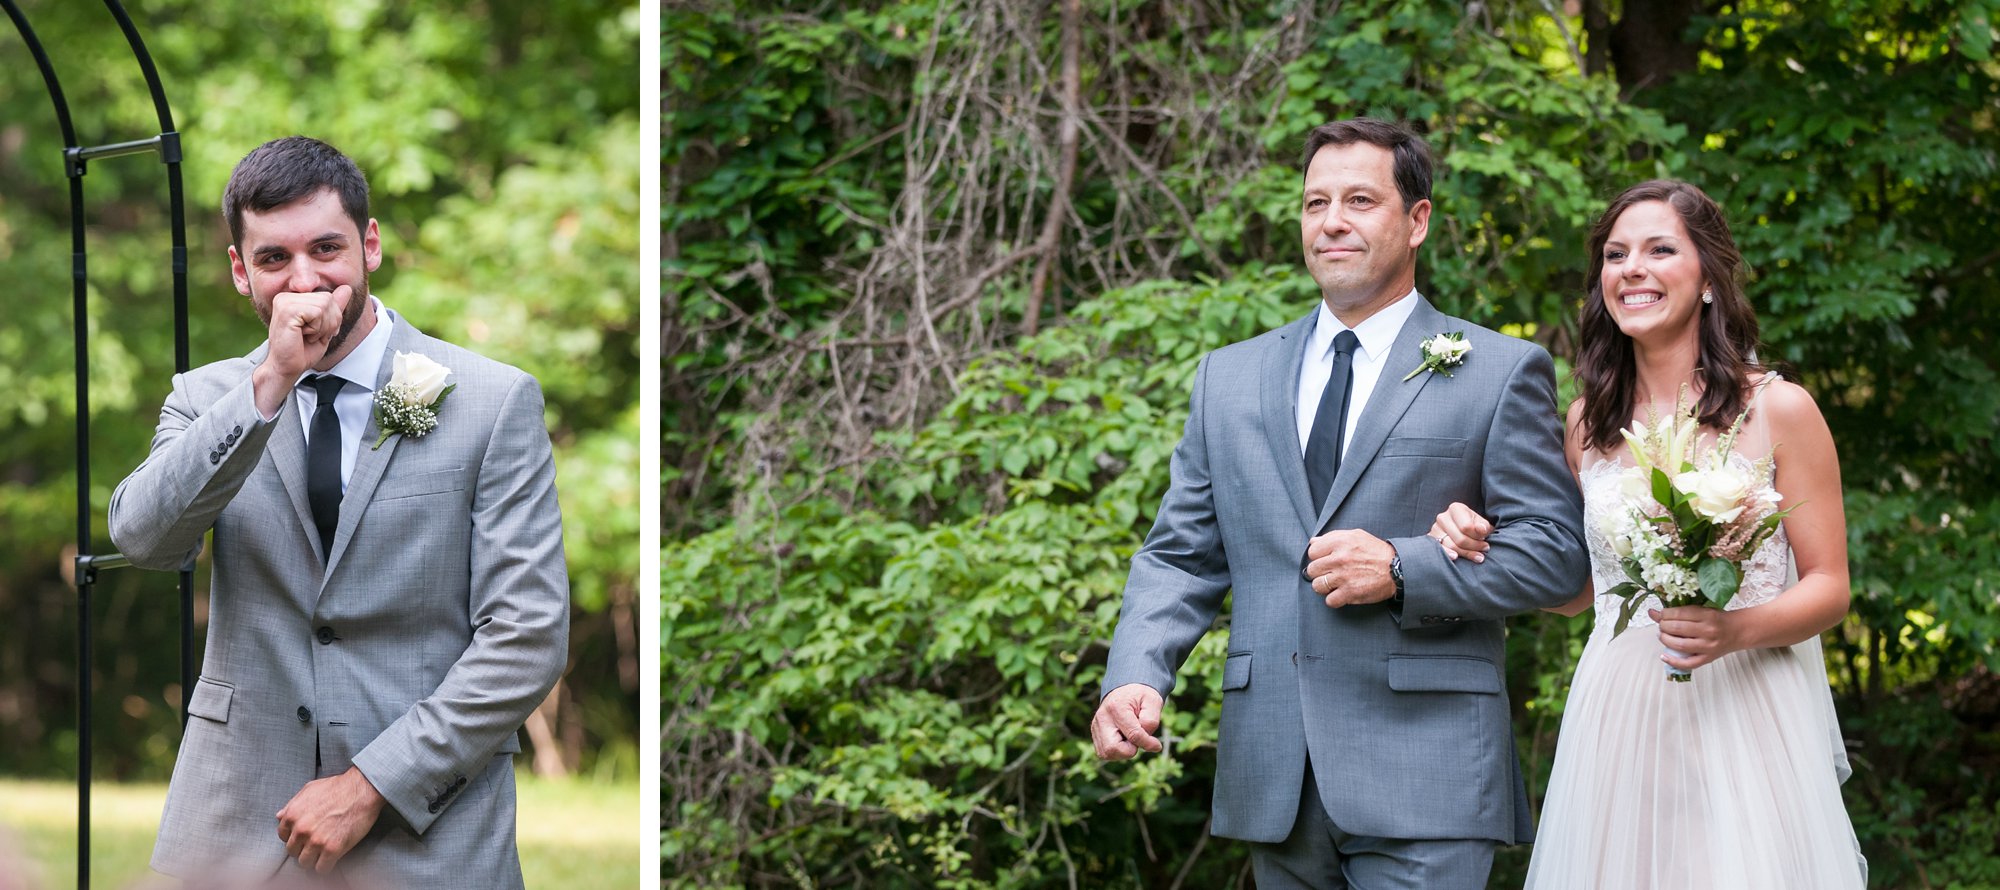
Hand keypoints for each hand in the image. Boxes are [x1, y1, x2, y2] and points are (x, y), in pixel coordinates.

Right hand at [252, 285, 352, 415]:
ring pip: (325, 305)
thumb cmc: (302, 350)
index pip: (328, 296)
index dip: (331, 318)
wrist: (287, 368)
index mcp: (293, 298)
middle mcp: (286, 296)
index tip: (317, 331)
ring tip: (307, 336)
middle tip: (311, 335)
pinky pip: (317, 313)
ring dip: (322, 327)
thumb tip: (346, 288)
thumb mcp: (325, 326)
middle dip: (329, 322)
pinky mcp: (287, 311)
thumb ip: (334, 306)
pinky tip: (302, 335)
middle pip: (328, 299)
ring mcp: (285, 302)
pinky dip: (316, 328)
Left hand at [275, 765, 384, 872]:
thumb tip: (279, 816)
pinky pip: (322, 868)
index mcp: (293, 815)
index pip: (283, 837)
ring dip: (313, 859)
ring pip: (305, 862)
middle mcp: (301, 829)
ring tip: (322, 853)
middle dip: (303, 849)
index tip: (303, 837)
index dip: (295, 837)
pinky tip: (331, 859)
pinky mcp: (333, 849)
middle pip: (293, 852)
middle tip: (315, 845)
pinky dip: (326, 866)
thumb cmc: (338, 787)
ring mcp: (316, 840)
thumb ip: (292, 805)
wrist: (362, 789)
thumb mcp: (309, 790)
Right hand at [1090, 683, 1163, 759]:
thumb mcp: (1153, 701)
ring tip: (1130, 737)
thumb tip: (1148, 743)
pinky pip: (1104, 753)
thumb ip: (1151, 721)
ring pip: (1107, 753)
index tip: (1156, 745)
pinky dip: (1116, 752)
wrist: (1126, 689)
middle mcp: (1102, 718)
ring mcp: (1096, 726)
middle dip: (1130, 750)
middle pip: (1112, 748)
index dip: (1147, 743)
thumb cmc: (1140, 695)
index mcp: (1116, 707)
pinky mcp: (1095, 733)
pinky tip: (1123, 740)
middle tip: (1138, 739)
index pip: (1133, 735)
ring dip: (1123, 751)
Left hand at [1301, 529, 1395, 606]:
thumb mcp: (1355, 536)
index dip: (1318, 557)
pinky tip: (1341, 593)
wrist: (1397, 568)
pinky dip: (1334, 599)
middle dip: (1320, 573)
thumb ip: (1332, 537)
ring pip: (1317, 586)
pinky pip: (1329, 600)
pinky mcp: (1350, 593)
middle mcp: (1339, 559)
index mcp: (1339, 542)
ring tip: (1335, 584)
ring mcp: (1344, 577)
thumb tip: (1313, 542)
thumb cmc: (1376, 551)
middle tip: (1330, 573)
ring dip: (1325, 587)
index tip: (1325, 560)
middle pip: (1312, 570)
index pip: (1312, 552)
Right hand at [1428, 502, 1491, 562]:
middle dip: (1474, 546)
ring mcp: (1435, 529)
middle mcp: (1442, 517)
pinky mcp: (1431, 540)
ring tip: (1478, 556)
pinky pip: (1441, 550)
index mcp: (1455, 508)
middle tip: (1484, 549)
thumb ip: (1483, 526)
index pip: (1466, 527)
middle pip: (1460, 538)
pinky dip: (1448, 554)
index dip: (1477, 536)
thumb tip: (1481, 529)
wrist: (1462, 530)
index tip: (1485, 539)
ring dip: (1467, 553)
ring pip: (1452, 546)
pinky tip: (1456, 557)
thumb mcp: (1481, 523)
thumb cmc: (1474, 525)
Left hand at [1651, 606, 1745, 671]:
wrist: (1739, 631)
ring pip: (1679, 645)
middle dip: (1663, 626)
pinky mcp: (1708, 658)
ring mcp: (1708, 646)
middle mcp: (1708, 631)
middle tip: (1661, 625)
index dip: (1665, 614)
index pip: (1679, 614)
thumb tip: (1654, 613)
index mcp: (1707, 615)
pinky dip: (1673, 661)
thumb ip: (1681, 611)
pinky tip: (1664, 656)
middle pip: (1677, 629)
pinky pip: (1688, 663)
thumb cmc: (1719, 619)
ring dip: (1665, 639)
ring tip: (1662, 635)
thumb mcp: (1702, 610)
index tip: (1660, 614)